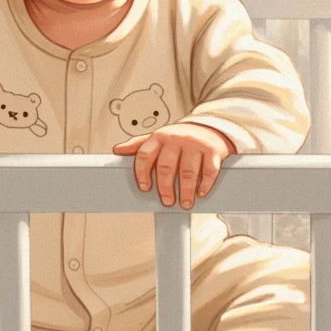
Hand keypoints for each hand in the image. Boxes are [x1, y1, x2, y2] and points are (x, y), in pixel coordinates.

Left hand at [113, 123, 235, 209]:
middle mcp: (176, 139)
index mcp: (160, 137)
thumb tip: (117, 150)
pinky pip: (209, 170)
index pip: (145, 155)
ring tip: (185, 203)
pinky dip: (205, 184)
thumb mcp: (158, 138)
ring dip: (186, 191)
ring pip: (188, 171)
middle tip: (167, 202)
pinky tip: (200, 193)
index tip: (144, 188)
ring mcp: (195, 144)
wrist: (209, 127)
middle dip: (165, 188)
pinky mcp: (212, 150)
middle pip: (166, 167)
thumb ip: (139, 145)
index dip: (142, 173)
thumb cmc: (180, 137)